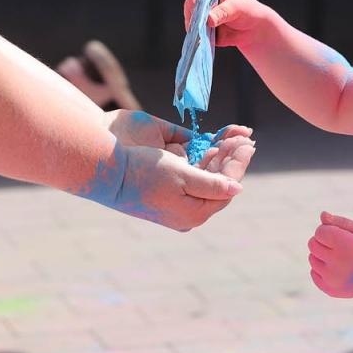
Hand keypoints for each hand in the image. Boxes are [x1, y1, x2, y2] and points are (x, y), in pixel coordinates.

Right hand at [101, 110, 256, 229]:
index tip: (248, 144)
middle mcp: (186, 209)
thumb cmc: (143, 173)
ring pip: (205, 177)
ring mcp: (175, 198)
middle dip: (230, 159)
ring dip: (218, 157)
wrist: (104, 170)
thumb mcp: (182, 177)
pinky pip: (190, 173)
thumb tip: (237, 189)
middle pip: (217, 183)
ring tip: (229, 139)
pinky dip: (201, 158)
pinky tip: (210, 145)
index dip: (238, 166)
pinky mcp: (164, 186)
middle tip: (242, 138)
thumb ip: (212, 184)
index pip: (225, 189)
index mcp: (192, 213)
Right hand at [182, 0, 273, 50]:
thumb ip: (223, 12)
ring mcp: (201, 18)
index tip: (199, 13)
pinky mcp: (203, 32)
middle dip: (195, 19)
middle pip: (190, 10)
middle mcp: (202, 3)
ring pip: (192, 24)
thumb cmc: (247, 10)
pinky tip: (204, 43)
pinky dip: (199, 40)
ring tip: (205, 36)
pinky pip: (197, 37)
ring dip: (196, 31)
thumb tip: (208, 19)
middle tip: (202, 27)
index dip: (195, 3)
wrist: (254, 29)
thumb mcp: (237, 7)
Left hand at [308, 211, 352, 298]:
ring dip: (321, 256)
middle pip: (312, 244)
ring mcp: (332, 278)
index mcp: (345, 245)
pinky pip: (313, 273)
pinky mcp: (329, 289)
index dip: (327, 230)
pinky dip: (322, 270)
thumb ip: (340, 222)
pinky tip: (337, 269)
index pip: (319, 232)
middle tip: (337, 246)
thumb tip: (323, 215)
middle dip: (321, 242)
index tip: (338, 235)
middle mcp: (337, 263)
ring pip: (312, 258)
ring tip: (339, 258)